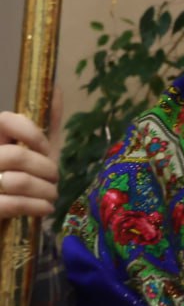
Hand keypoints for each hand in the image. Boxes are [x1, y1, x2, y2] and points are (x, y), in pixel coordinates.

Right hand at [0, 105, 60, 220]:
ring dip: (45, 191)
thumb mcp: (40, 151)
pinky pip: (12, 205)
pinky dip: (36, 207)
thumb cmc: (24, 180)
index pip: (4, 120)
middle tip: (55, 178)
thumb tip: (57, 88)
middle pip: (16, 156)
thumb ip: (47, 123)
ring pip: (17, 181)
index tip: (45, 148)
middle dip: (45, 169)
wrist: (9, 218)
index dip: (30, 132)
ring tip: (52, 196)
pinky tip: (46, 208)